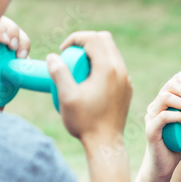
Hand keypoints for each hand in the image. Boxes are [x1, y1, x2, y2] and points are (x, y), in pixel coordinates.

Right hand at [47, 31, 131, 149]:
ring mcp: (126, 79)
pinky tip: (88, 79)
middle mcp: (121, 70)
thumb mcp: (66, 97)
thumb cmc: (84, 122)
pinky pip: (115, 66)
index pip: (92, 38)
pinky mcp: (127, 88)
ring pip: (112, 52)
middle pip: (105, 39)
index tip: (62, 51)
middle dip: (86, 41)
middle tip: (70, 55)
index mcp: (108, 68)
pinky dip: (102, 64)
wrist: (105, 143)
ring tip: (77, 67)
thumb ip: (59, 74)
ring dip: (94, 52)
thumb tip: (52, 56)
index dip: (75, 38)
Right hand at [143, 65, 180, 177]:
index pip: (176, 81)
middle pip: (171, 85)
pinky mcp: (150, 129)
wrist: (164, 166)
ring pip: (165, 97)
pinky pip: (163, 116)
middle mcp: (155, 106)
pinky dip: (178, 116)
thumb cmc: (178, 146)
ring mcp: (151, 117)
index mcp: (163, 102)